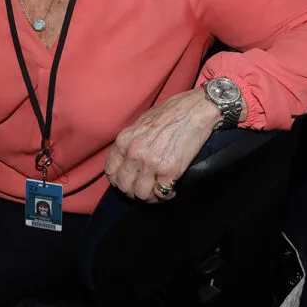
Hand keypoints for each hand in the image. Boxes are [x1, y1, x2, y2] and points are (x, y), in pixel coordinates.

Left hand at [104, 88, 220, 201]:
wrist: (195, 110)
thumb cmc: (171, 112)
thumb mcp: (141, 122)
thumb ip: (131, 141)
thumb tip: (127, 159)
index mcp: (124, 140)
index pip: (111, 171)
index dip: (118, 181)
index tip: (127, 182)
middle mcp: (135, 153)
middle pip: (124, 186)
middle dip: (132, 191)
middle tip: (143, 189)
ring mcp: (151, 163)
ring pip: (141, 194)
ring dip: (149, 196)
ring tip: (157, 191)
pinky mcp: (170, 171)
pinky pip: (161, 194)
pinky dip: (166, 196)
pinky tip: (170, 189)